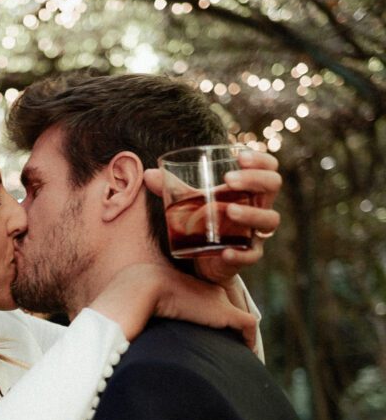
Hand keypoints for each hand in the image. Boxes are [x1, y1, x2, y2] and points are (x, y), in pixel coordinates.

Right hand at [90, 262, 256, 349]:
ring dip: (245, 343)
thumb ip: (144, 325)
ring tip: (249, 365)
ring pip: (241, 321)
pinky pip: (248, 328)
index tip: (217, 348)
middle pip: (229, 314)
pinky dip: (251, 344)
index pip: (209, 308)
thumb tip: (127, 346)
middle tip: (239, 360)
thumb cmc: (130, 305)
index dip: (216, 327)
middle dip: (235, 336)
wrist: (139, 289)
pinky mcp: (226, 313)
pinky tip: (251, 361)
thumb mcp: (142, 315)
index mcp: (189, 292)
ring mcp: (218, 302)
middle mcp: (207, 294)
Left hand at [145, 149, 280, 286]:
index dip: (260, 160)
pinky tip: (225, 252)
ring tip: (228, 211)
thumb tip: (148, 174)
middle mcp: (258, 208)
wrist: (204, 262)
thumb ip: (172, 188)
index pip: (268, 168)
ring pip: (269, 220)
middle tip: (228, 180)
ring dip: (251, 214)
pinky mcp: (247, 256)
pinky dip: (240, 254)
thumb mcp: (190, 203)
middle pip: (272, 186)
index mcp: (249, 190)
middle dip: (254, 179)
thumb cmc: (204, 223)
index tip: (239, 156)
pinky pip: (252, 255)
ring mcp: (255, 233)